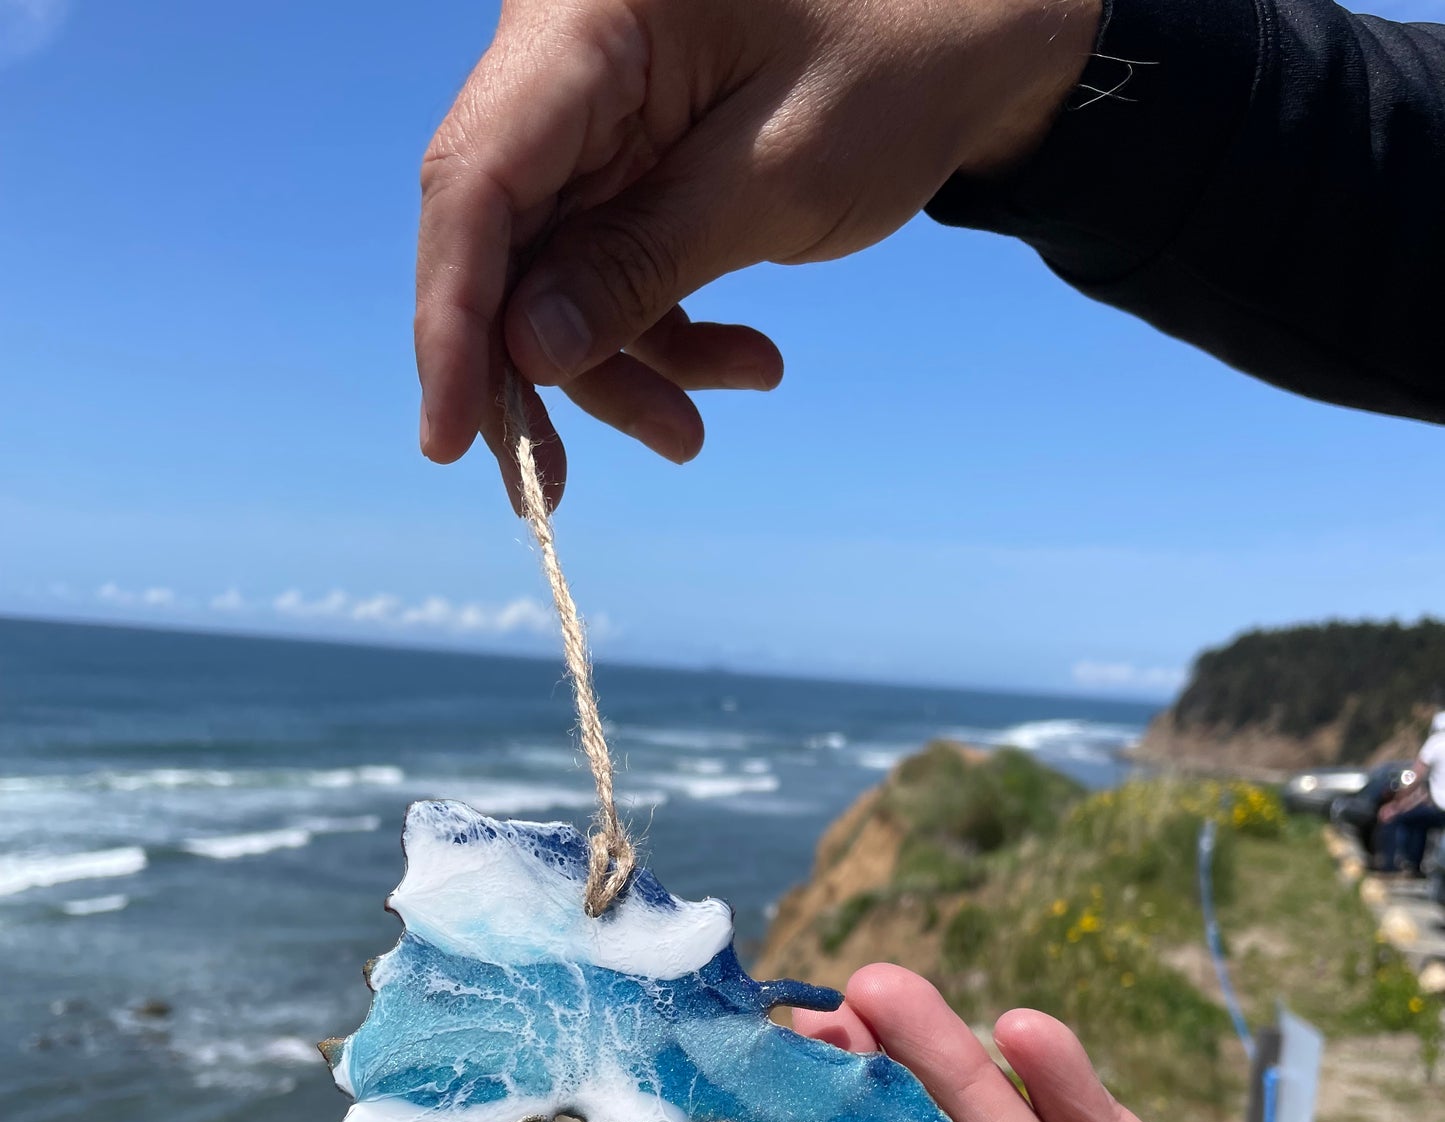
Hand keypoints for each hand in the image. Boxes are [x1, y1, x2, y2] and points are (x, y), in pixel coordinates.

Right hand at [416, 0, 1098, 503]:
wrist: (979, 26)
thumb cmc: (902, 58)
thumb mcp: (779, 175)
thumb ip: (643, 261)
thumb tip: (527, 356)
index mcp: (584, 17)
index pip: (476, 180)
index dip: (450, 320)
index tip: (447, 438)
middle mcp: (564, 54)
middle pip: (495, 237)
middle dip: (531, 368)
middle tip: (556, 483)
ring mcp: (595, 108)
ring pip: (551, 268)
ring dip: (615, 367)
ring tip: (695, 433)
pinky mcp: (630, 155)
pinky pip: (609, 263)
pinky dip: (661, 332)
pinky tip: (742, 367)